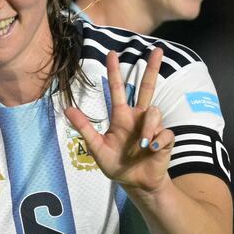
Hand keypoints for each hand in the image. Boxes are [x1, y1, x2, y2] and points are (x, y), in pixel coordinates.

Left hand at [65, 48, 172, 193]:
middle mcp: (138, 117)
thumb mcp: (97, 148)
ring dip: (148, 128)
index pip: (118, 89)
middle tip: (157, 49)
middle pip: (147, 87)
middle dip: (152, 68)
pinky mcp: (165, 138)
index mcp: (121, 117)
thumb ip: (85, 128)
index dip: (114, 72)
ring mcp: (153, 127)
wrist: (136, 183)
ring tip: (143, 146)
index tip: (113, 53)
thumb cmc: (116, 165)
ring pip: (154, 112)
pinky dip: (157, 141)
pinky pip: (164, 133)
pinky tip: (152, 150)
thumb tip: (68, 109)